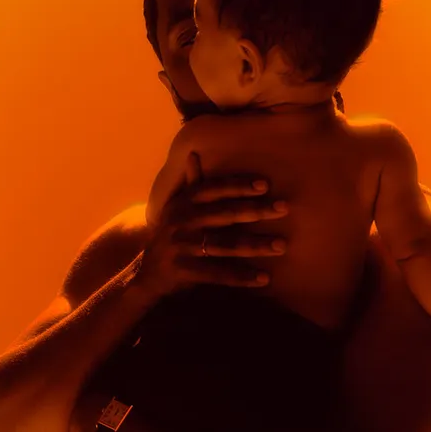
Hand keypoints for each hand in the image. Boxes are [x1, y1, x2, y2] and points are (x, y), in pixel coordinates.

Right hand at [135, 152, 289, 297]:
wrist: (146, 276)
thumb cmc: (171, 237)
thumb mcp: (176, 209)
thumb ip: (190, 185)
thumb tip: (194, 153)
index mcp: (182, 203)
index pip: (213, 189)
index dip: (238, 185)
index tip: (265, 184)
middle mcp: (181, 221)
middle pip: (225, 214)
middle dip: (256, 210)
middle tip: (284, 208)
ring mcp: (181, 247)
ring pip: (225, 244)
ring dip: (256, 245)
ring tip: (281, 245)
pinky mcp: (183, 271)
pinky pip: (218, 274)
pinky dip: (242, 276)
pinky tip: (264, 278)